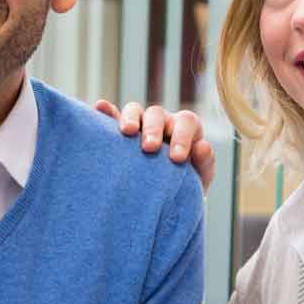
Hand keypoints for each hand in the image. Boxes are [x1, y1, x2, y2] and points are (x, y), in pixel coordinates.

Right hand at [94, 99, 215, 191]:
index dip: (182, 137)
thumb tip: (202, 146)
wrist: (165, 197)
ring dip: (130, 119)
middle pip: (157, 114)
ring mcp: (139, 124)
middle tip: (150, 148)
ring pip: (135, 110)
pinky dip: (106, 111)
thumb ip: (204, 163)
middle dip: (154, 129)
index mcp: (185, 128)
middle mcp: (162, 121)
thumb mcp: (199, 177)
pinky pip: (112, 117)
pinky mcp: (120, 132)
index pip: (185, 122)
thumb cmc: (185, 184)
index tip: (177, 159)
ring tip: (126, 132)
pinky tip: (99, 107)